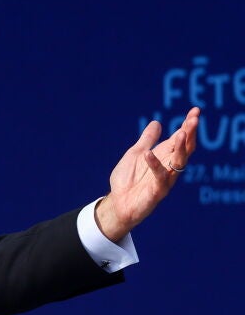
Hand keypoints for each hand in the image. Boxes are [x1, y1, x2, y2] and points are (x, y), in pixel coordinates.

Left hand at [96, 107, 199, 241]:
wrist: (118, 203)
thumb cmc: (128, 180)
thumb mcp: (135, 154)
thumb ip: (147, 140)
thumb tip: (157, 123)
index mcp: (165, 156)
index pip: (180, 138)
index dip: (188, 125)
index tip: (195, 110)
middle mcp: (169, 167)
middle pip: (185, 148)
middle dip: (190, 134)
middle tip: (194, 120)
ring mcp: (166, 179)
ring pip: (179, 162)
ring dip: (180, 147)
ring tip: (181, 132)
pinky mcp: (157, 191)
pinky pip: (159, 177)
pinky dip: (154, 165)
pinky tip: (147, 154)